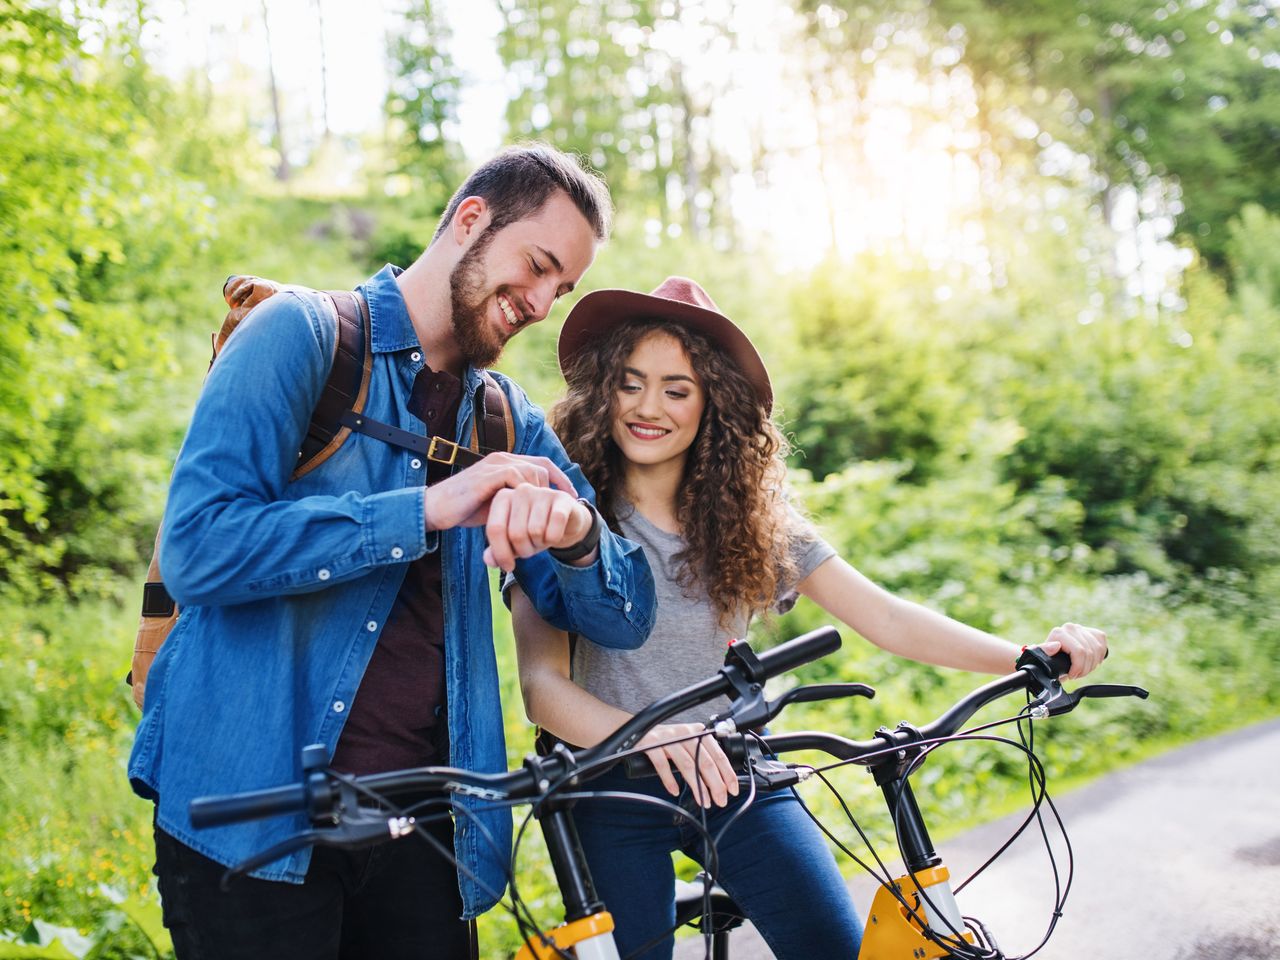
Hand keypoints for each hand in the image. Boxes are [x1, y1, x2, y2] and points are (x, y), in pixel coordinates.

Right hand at [422, 452, 577, 551]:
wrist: (436, 509)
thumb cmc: (464, 508)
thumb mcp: (497, 503)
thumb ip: (516, 501)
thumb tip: (537, 512)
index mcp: (505, 462)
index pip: (541, 463)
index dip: (559, 478)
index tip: (572, 496)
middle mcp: (502, 458)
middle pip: (541, 466)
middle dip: (555, 488)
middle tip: (562, 508)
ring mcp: (494, 465)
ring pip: (531, 473)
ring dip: (540, 496)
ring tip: (545, 514)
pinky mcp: (488, 475)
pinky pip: (517, 479)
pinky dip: (526, 496)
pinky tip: (529, 513)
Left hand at [481, 485, 593, 570]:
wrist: (566, 520)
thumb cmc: (535, 529)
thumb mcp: (513, 542)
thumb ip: (497, 551)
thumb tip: (489, 561)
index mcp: (503, 497)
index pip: (494, 529)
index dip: (501, 553)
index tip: (508, 567)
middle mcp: (521, 490)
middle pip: (516, 534)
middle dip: (524, 550)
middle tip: (531, 548)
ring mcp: (542, 492)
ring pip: (535, 532)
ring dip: (540, 544)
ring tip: (542, 539)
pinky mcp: (562, 499)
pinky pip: (553, 529)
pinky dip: (553, 539)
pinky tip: (555, 535)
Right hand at [640, 723, 739, 808]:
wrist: (639, 730)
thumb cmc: (668, 740)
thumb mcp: (688, 742)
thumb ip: (702, 755)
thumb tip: (720, 780)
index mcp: (698, 732)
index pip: (718, 754)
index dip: (727, 773)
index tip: (732, 790)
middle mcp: (685, 733)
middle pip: (705, 762)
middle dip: (716, 784)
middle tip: (721, 800)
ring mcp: (668, 739)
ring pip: (687, 765)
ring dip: (697, 786)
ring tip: (704, 801)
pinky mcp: (651, 745)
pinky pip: (662, 765)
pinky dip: (669, 780)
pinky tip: (675, 791)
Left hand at [1032, 622, 1107, 679]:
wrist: (1053, 657)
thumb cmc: (1047, 660)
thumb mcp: (1042, 659)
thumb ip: (1044, 651)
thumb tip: (1055, 645)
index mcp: (1059, 633)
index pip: (1079, 651)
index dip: (1078, 667)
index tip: (1072, 675)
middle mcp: (1070, 628)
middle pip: (1089, 652)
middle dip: (1085, 669)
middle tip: (1077, 675)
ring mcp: (1081, 629)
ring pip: (1098, 649)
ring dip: (1093, 664)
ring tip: (1083, 670)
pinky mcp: (1091, 631)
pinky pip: (1102, 644)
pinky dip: (1099, 656)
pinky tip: (1091, 661)